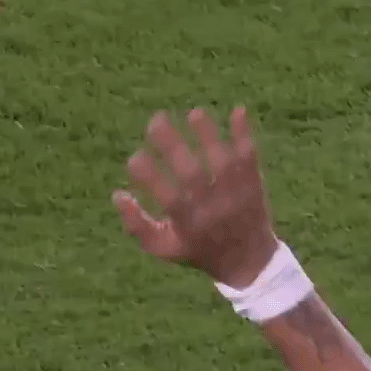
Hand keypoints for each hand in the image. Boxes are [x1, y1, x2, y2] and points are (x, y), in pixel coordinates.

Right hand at [113, 107, 279, 288]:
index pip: (165, 195)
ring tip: (194, 113)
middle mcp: (211, 207)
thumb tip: (117, 194)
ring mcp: (234, 194)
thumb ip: (138, 225)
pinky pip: (250, 156)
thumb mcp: (164, 248)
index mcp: (187, 223)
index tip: (134, 157)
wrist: (248, 261)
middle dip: (172, 144)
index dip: (147, 175)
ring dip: (207, 134)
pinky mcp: (253, 183)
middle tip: (155, 120)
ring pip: (221, 160)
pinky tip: (237, 110)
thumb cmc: (198, 250)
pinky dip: (244, 133)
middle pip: (190, 172)